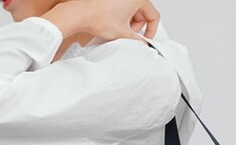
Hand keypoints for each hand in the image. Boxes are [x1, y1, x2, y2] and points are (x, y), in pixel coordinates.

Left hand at [46, 0, 160, 43]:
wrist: (81, 15)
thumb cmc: (99, 18)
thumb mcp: (124, 34)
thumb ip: (138, 41)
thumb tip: (144, 45)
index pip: (153, 16)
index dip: (151, 31)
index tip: (146, 40)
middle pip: (143, 14)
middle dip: (137, 27)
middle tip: (128, 35)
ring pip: (133, 12)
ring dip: (129, 24)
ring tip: (118, 30)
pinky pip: (124, 9)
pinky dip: (122, 19)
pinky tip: (114, 25)